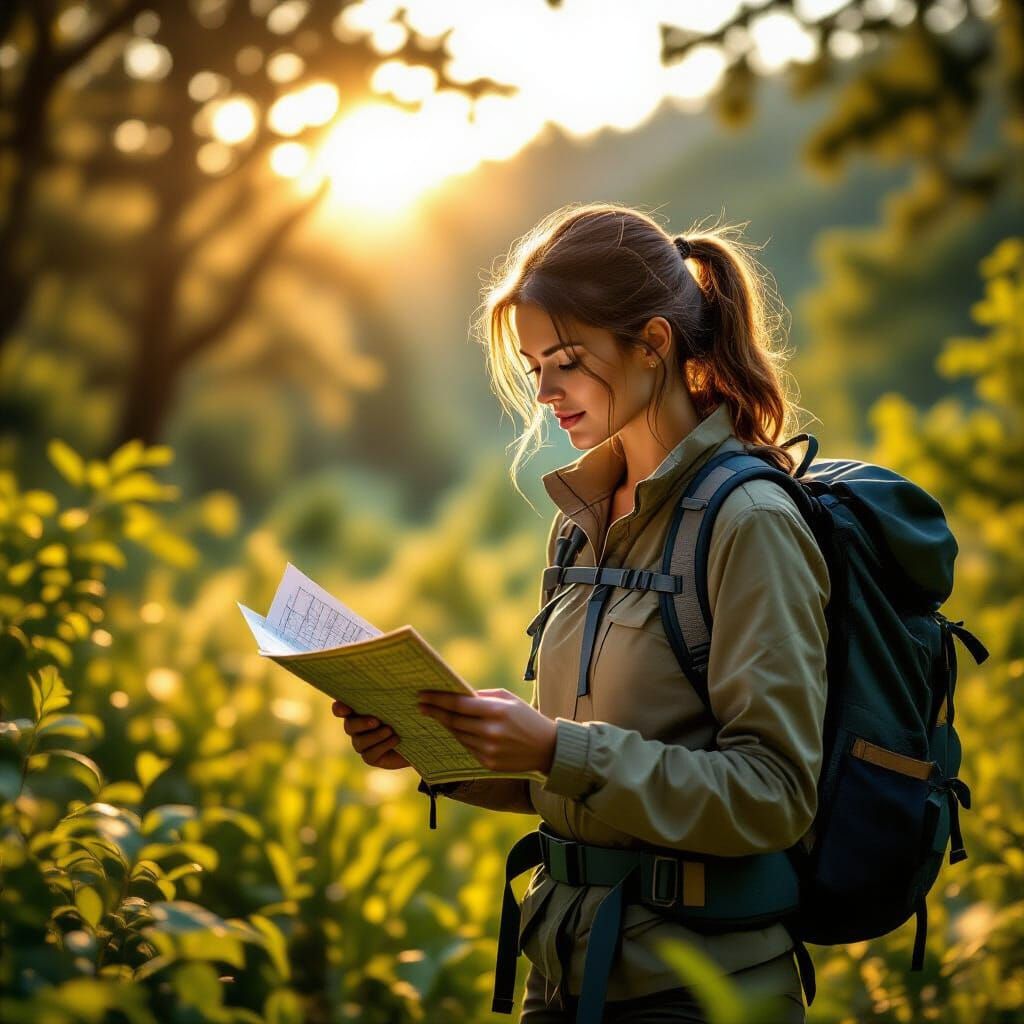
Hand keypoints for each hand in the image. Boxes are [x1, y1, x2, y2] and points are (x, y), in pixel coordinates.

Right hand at [331, 700, 411, 770]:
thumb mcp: (406, 705)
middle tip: (376, 721)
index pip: (341, 708)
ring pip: (359, 742)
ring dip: (375, 736)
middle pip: (349, 726)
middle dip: (361, 723)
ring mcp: (362, 744)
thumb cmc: (408, 716)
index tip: (344, 708)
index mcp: (360, 710)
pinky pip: (369, 754)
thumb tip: (402, 694)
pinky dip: (382, 746)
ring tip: (390, 730)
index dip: (339, 708)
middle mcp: (357, 727)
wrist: (418, 739)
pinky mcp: (370, 757)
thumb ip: (398, 699)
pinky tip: (395, 739)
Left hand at [417, 688, 556, 774]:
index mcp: (497, 711)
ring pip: (458, 735)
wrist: (547, 748)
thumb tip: (457, 695)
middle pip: (454, 721)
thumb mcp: (508, 699)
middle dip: (435, 712)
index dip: (438, 700)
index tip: (422, 696)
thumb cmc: (526, 718)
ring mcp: (489, 750)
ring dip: (446, 725)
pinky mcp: (489, 763)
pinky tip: (456, 730)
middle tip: (421, 705)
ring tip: (436, 715)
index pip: (459, 704)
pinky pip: (467, 748)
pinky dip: (461, 737)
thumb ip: (483, 696)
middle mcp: (491, 732)